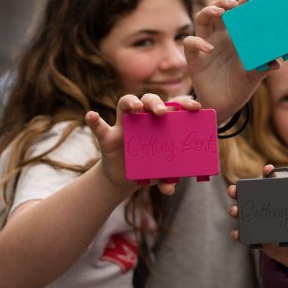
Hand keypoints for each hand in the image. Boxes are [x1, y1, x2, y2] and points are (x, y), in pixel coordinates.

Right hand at [85, 94, 200, 194]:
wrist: (126, 179)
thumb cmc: (150, 167)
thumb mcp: (161, 174)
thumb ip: (167, 179)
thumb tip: (170, 188)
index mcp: (162, 122)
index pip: (173, 104)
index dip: (184, 102)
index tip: (195, 107)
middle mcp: (143, 118)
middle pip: (149, 100)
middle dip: (156, 102)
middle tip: (162, 113)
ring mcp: (124, 125)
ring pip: (125, 104)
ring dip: (131, 102)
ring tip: (136, 107)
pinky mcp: (108, 137)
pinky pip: (100, 127)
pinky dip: (94, 121)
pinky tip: (92, 116)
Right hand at [184, 0, 278, 121]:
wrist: (224, 106)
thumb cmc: (240, 86)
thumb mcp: (254, 76)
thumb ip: (264, 67)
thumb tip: (276, 62)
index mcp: (236, 37)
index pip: (239, 15)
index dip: (243, 4)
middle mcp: (220, 37)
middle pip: (219, 10)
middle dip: (224, 2)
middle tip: (232, 4)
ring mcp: (206, 44)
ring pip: (202, 19)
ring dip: (208, 11)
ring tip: (219, 13)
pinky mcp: (194, 58)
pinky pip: (190, 43)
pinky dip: (198, 42)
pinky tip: (209, 48)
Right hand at [228, 164, 287, 267]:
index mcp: (281, 197)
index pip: (271, 181)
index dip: (267, 173)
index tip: (267, 170)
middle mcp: (267, 206)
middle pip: (249, 195)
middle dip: (239, 190)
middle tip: (235, 190)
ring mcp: (261, 221)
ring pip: (243, 212)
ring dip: (236, 210)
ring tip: (236, 211)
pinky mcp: (259, 237)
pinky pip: (245, 235)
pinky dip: (239, 234)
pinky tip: (237, 233)